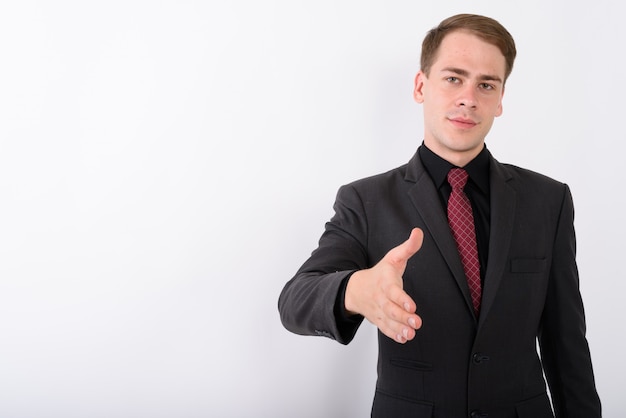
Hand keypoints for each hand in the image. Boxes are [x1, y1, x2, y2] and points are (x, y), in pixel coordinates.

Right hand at [345, 228, 423, 343]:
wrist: (356, 289)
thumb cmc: (380, 273)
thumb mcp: (393, 258)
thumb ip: (408, 247)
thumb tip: (419, 232)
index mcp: (385, 282)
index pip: (393, 291)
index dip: (402, 299)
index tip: (412, 306)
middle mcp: (381, 298)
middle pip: (390, 309)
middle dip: (403, 316)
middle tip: (416, 322)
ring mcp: (379, 310)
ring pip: (388, 321)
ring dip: (399, 328)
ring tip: (411, 334)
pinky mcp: (379, 320)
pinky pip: (385, 329)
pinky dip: (394, 335)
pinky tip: (404, 338)